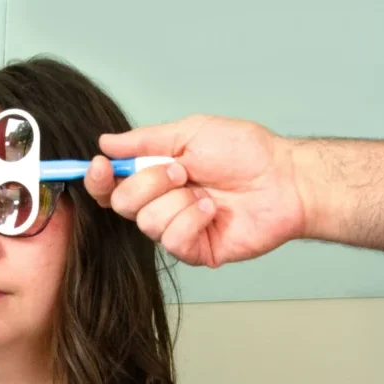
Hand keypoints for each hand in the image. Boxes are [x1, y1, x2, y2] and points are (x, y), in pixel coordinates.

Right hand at [86, 115, 307, 267]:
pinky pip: (173, 240)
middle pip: (122, 203)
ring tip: (206, 192)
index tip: (101, 165)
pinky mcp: (195, 251)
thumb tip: (106, 141)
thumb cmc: (246, 153)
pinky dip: (193, 220)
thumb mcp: (191, 132)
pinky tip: (213, 211)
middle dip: (150, 182)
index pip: (110, 186)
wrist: (285, 179)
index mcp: (155, 176)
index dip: (98, 179)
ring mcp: (177, 229)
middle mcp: (161, 204)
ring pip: (147, 222)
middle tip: (182, 171)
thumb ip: (145, 139)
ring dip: (178, 201)